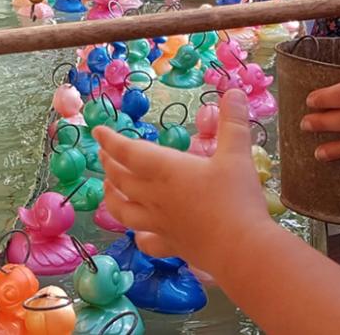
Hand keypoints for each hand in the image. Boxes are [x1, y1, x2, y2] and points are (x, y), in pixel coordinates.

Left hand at [94, 90, 271, 269]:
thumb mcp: (237, 155)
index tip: (98, 131)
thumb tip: (233, 91)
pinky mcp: (170, 245)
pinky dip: (138, 236)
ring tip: (106, 187)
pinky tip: (139, 235)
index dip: (110, 140)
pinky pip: (146, 241)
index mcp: (166, 170)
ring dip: (110, 196)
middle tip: (103, 154)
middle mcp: (155, 196)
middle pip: (120, 179)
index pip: (128, 152)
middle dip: (108, 164)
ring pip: (122, 211)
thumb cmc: (236, 199)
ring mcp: (159, 224)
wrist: (241, 248)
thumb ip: (233, 122)